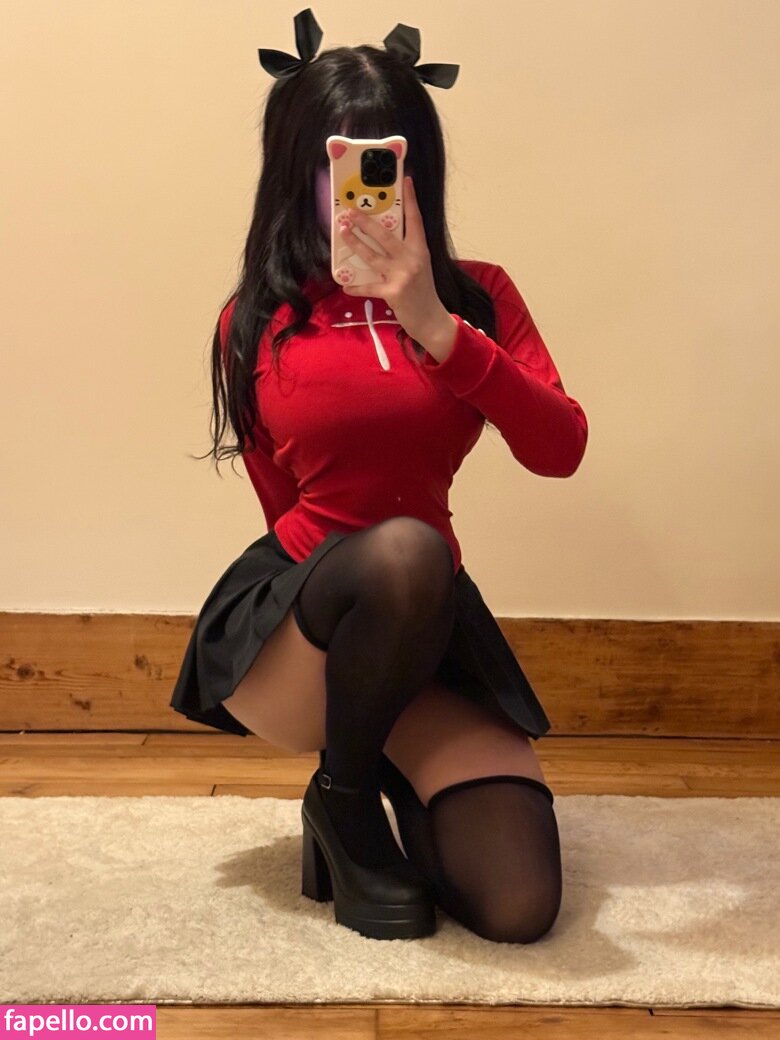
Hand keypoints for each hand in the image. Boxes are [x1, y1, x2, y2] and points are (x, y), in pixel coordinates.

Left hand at [339, 176, 455, 350]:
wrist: (430, 319)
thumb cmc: (422, 292)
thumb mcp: (420, 267)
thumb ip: (405, 252)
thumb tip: (382, 238)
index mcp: (421, 250)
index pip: (416, 220)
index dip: (411, 199)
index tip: (406, 180)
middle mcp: (412, 259)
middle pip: (385, 235)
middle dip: (365, 222)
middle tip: (350, 212)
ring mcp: (402, 275)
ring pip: (372, 255)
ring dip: (355, 243)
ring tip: (342, 232)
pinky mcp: (393, 292)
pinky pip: (369, 287)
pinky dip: (355, 286)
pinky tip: (344, 284)